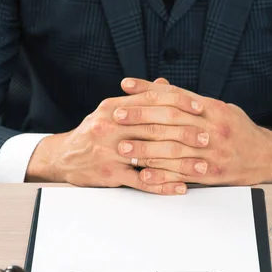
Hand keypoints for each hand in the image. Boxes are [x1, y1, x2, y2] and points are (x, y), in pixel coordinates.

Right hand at [25, 79, 209, 193]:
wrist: (64, 157)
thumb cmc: (95, 132)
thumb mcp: (112, 111)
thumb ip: (140, 98)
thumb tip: (166, 84)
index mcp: (114, 107)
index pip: (151, 100)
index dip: (179, 102)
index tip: (201, 107)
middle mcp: (111, 126)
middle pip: (155, 127)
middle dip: (185, 132)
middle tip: (207, 137)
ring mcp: (110, 151)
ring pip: (152, 156)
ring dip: (180, 163)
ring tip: (202, 166)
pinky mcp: (110, 174)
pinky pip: (142, 181)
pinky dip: (164, 185)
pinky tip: (181, 188)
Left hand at [117, 78, 271, 186]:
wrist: (266, 157)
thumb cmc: (237, 130)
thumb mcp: (217, 108)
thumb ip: (188, 99)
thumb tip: (158, 85)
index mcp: (212, 109)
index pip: (175, 97)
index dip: (148, 92)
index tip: (125, 89)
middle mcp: (213, 129)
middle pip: (171, 121)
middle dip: (140, 119)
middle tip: (116, 117)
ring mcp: (213, 152)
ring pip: (174, 149)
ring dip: (145, 149)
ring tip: (122, 147)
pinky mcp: (212, 174)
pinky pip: (183, 175)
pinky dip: (161, 176)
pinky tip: (143, 175)